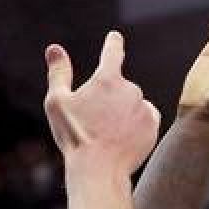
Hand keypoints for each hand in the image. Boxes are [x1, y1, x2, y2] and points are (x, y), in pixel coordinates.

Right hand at [44, 31, 160, 173]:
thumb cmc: (75, 136)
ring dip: (123, 113)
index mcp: (107, 79)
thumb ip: (58, 73)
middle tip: (94, 122)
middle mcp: (130, 89)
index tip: (115, 38)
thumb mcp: (57, 103)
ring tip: (107, 135)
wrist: (99, 170)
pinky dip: (136, 126)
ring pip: (132, 105)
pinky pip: (145, 120)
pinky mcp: (153, 126)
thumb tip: (54, 49)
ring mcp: (144, 107)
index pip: (112, 52)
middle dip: (109, 100)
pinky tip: (122, 140)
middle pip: (119, 88)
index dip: (113, 44)